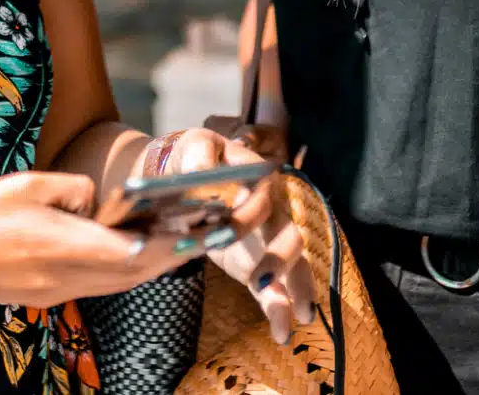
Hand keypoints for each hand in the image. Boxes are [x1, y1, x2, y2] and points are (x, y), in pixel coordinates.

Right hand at [0, 170, 203, 307]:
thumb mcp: (25, 184)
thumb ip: (70, 189)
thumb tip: (97, 199)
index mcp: (58, 245)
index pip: (125, 251)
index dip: (163, 244)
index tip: (193, 231)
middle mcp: (63, 276)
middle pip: (130, 273)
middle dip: (168, 256)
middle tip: (202, 234)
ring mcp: (55, 292)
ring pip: (118, 283)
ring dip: (150, 265)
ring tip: (177, 240)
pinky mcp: (47, 296)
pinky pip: (99, 285)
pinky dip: (123, 269)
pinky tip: (132, 251)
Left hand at [160, 128, 315, 344]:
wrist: (183, 179)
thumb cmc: (192, 158)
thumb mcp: (194, 147)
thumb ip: (200, 157)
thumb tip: (205, 172)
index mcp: (257, 176)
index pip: (262, 194)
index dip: (249, 211)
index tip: (229, 226)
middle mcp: (271, 208)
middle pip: (288, 232)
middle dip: (280, 259)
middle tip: (260, 282)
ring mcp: (267, 239)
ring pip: (293, 264)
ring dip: (295, 288)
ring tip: (296, 317)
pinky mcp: (257, 265)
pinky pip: (275, 287)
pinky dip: (279, 308)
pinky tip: (281, 331)